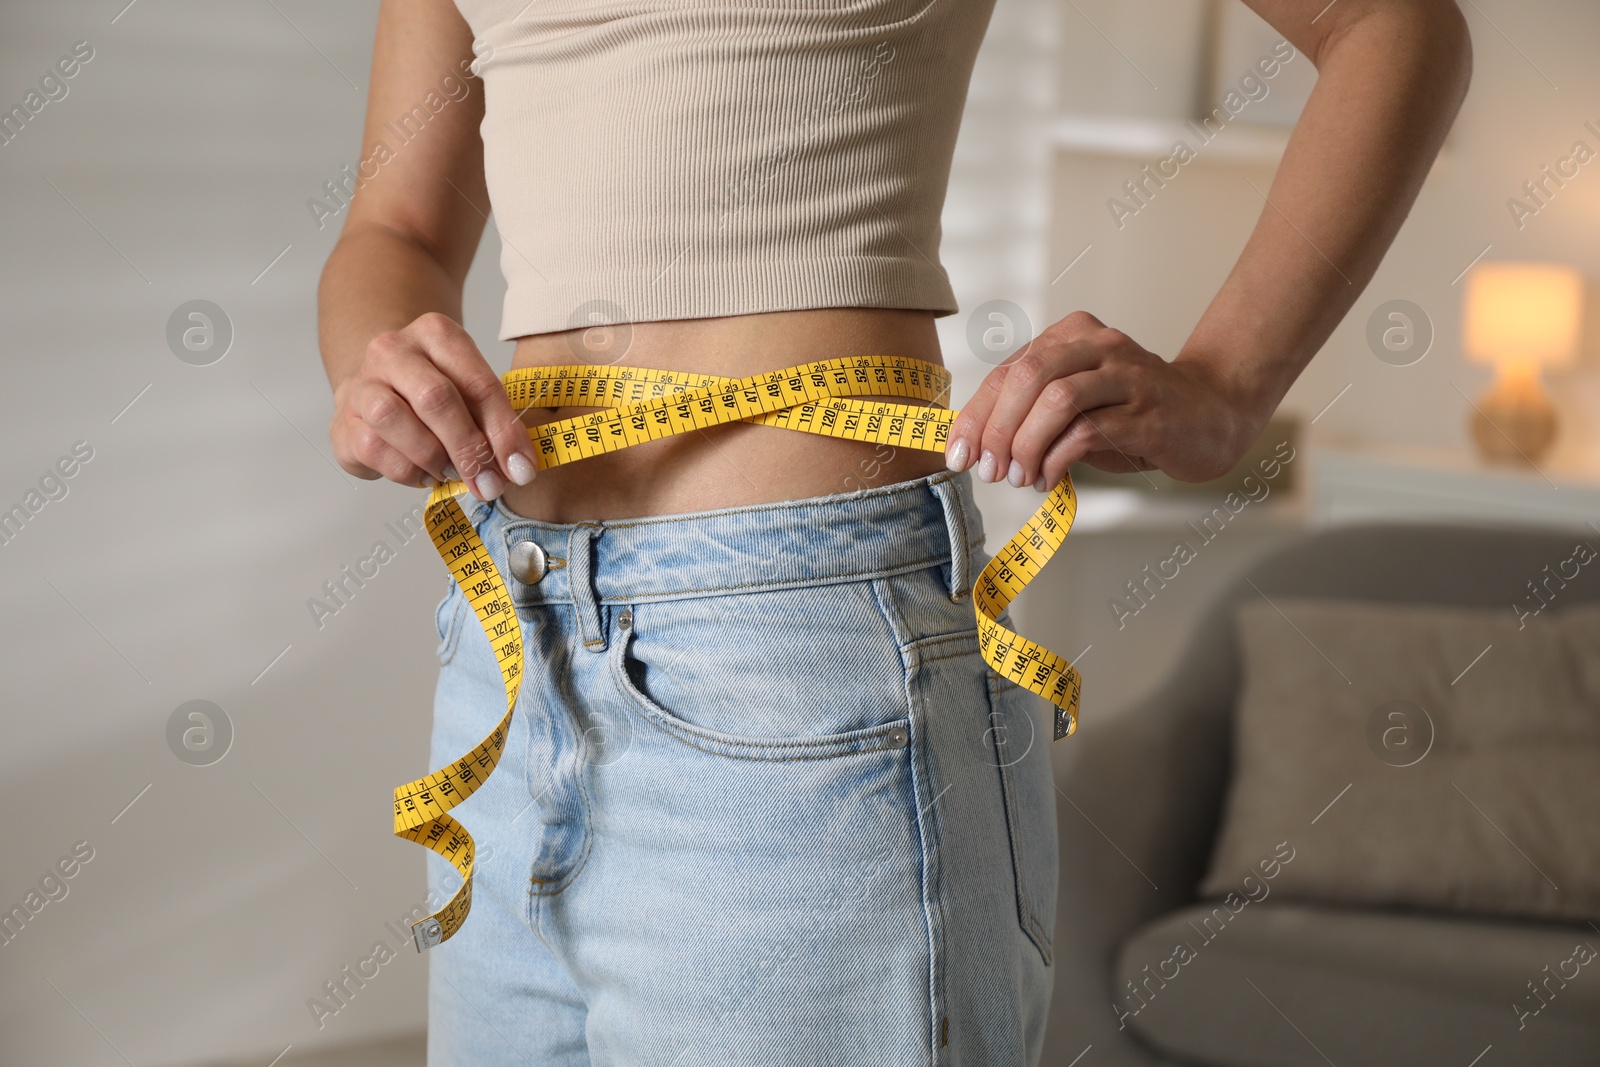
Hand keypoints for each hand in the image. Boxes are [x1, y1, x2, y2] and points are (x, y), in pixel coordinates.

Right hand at [329, 312, 535, 498]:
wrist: (377, 389)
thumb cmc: (434, 392)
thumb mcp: (471, 392)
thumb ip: (495, 424)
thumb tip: (518, 469)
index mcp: (436, 334)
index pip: (478, 382)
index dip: (504, 431)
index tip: (521, 468)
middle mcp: (393, 350)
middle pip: (435, 398)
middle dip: (468, 447)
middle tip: (488, 481)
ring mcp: (362, 383)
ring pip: (393, 419)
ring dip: (432, 456)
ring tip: (451, 472)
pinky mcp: (342, 421)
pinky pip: (374, 449)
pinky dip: (406, 471)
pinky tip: (424, 473)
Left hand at [944, 311, 1267, 489]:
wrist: (1209, 416)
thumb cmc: (1132, 413)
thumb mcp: (1077, 403)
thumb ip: (1032, 411)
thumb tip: (977, 445)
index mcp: (1072, 335)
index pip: (1009, 370)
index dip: (977, 414)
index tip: (958, 453)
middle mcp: (1100, 346)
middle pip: (1028, 376)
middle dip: (997, 428)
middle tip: (988, 470)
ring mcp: (1128, 375)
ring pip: (1057, 400)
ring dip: (1027, 445)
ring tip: (1018, 478)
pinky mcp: (1148, 412)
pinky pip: (1088, 432)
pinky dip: (1057, 460)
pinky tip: (1049, 479)